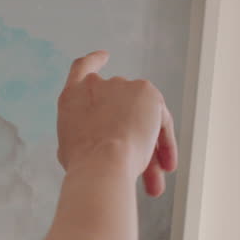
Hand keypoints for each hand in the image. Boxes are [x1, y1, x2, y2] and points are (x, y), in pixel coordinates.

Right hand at [56, 51, 177, 196]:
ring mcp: (121, 85)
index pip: (82, 68)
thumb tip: (96, 140)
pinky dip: (166, 144)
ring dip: (149, 149)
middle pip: (120, 105)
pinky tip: (169, 164)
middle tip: (137, 170)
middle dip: (130, 135)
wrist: (102, 163)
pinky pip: (160, 120)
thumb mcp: (70, 147)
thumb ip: (83, 134)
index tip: (104, 55)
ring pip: (142, 117)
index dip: (94, 61)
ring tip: (153, 184)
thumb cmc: (83, 165)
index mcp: (71, 96)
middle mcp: (95, 85)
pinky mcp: (146, 91)